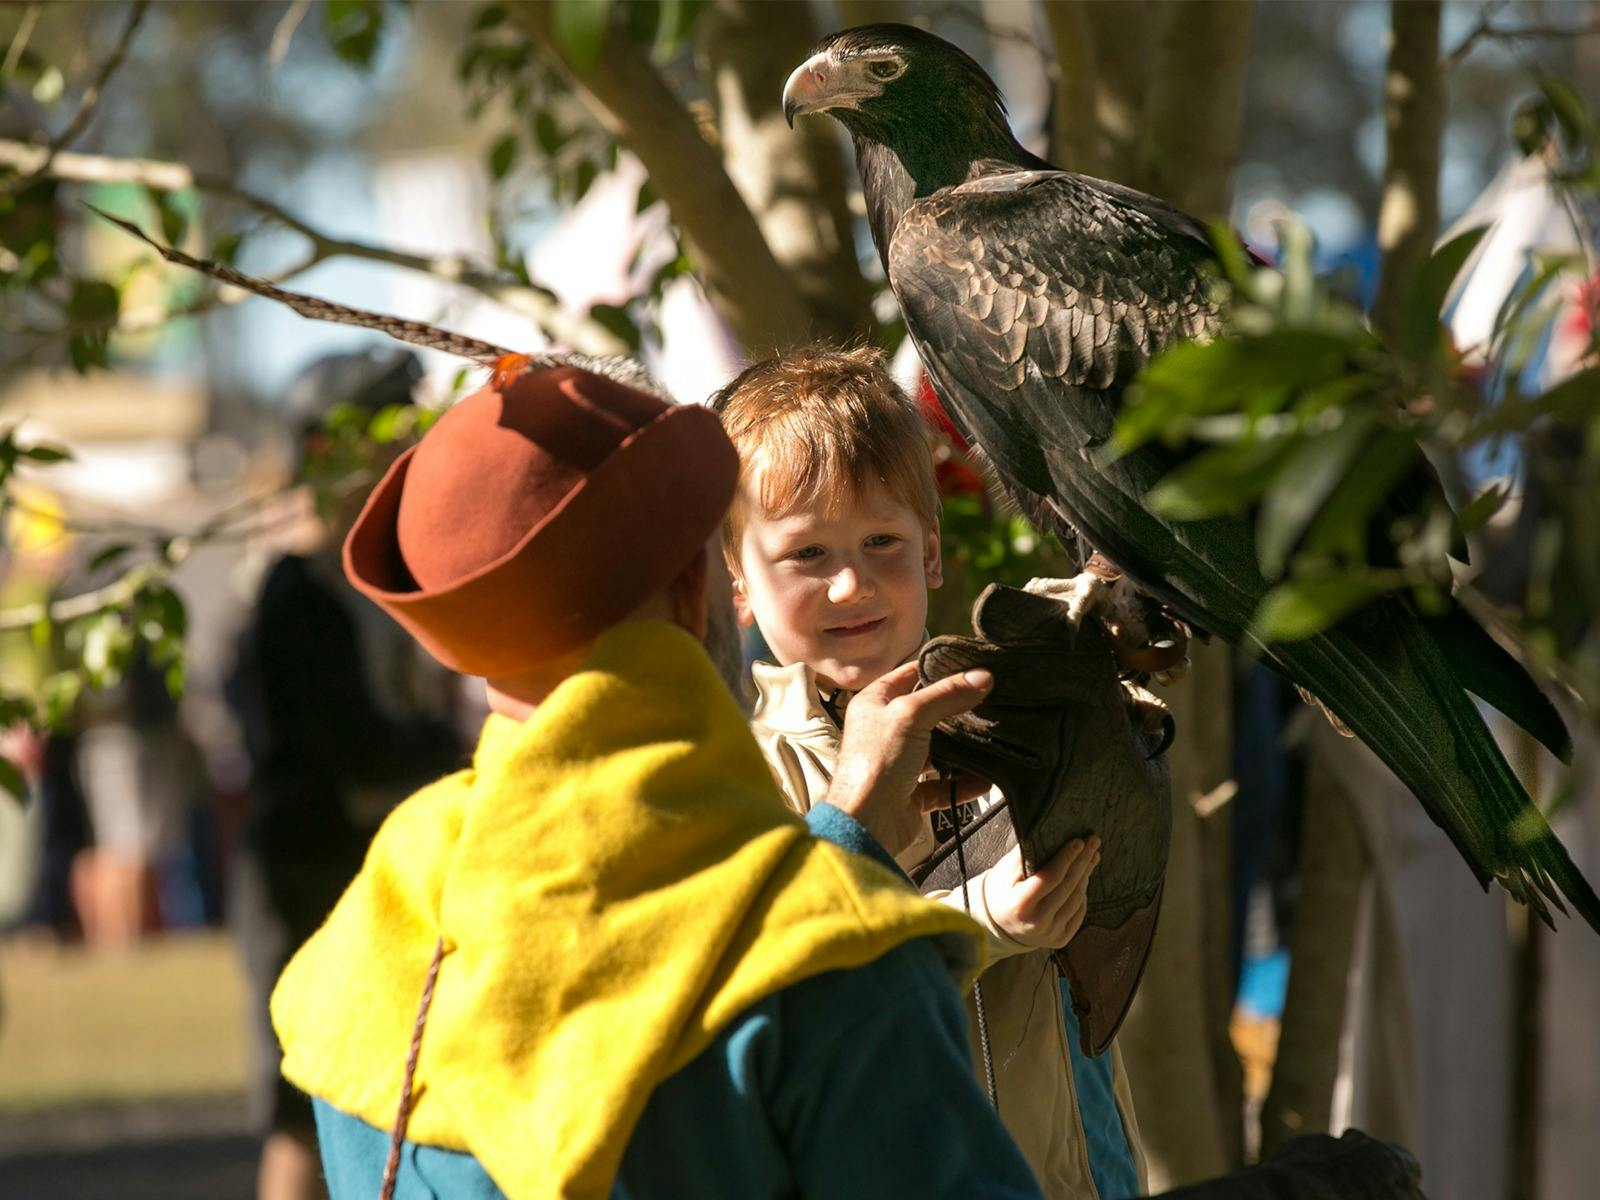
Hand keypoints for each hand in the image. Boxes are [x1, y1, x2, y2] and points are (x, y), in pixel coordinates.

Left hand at [824, 661, 992, 857]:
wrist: (866, 824)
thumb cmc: (876, 762)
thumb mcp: (910, 715)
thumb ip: (946, 695)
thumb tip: (983, 676)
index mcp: (875, 703)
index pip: (910, 674)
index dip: (939, 669)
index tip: (974, 666)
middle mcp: (885, 730)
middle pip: (928, 712)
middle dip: (958, 709)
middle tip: (992, 700)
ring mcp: (899, 763)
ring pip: (938, 749)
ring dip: (963, 748)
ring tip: (994, 736)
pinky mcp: (912, 792)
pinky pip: (944, 784)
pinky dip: (964, 782)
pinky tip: (987, 778)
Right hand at [981, 837, 1099, 948]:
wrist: (997, 925)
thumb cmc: (1002, 890)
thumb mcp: (1005, 872)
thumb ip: (1025, 855)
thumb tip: (1046, 833)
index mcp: (1021, 904)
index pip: (1051, 878)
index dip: (1066, 858)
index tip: (1078, 841)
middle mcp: (1037, 923)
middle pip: (1068, 887)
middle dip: (1083, 862)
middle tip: (1093, 841)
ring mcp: (1050, 934)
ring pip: (1076, 900)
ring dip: (1085, 876)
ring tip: (1092, 857)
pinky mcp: (1060, 939)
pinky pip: (1078, 913)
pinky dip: (1083, 894)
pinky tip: (1083, 878)